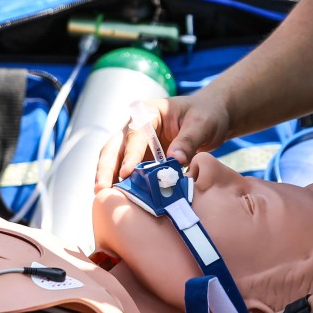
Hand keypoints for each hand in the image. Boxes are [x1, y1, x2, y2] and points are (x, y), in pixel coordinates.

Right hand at [92, 93, 231, 190]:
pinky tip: (119, 199)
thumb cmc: (206, 116)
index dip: (130, 154)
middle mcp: (136, 127)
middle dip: (105, 168)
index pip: (134, 134)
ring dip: (108, 178)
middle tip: (101, 189)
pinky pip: (128, 172)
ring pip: (115, 161)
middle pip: (114, 147)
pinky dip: (122, 184)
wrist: (211, 119)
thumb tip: (174, 160)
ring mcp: (136, 144)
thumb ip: (188, 141)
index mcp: (148, 113)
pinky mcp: (141, 159)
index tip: (127, 173)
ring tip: (104, 198)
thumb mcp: (202, 125)